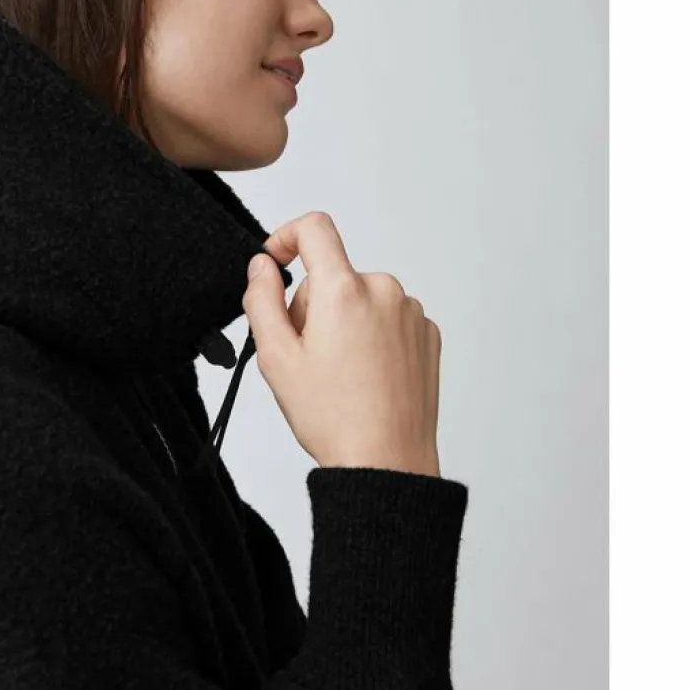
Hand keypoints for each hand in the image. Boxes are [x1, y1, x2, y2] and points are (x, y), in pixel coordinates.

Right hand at [244, 210, 442, 477]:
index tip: (276, 263)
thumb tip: (263, 266)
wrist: (386, 461)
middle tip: (305, 356)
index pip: (314, 228)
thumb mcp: (276, 358)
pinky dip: (371, 337)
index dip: (286, 237)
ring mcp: (411, 313)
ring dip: (343, 322)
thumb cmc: (333, 417)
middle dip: (311, 305)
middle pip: (333, 275)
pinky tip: (365, 377)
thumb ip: (261, 299)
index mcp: (343, 290)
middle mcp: (384, 291)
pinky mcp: (428, 335)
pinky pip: (387, 320)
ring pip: (360, 299)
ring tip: (338, 374)